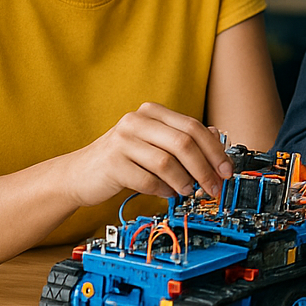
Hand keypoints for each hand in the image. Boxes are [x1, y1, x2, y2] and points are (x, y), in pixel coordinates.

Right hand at [64, 102, 233, 207]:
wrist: (78, 174)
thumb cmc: (122, 159)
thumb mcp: (154, 144)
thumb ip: (182, 140)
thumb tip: (218, 140)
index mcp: (151, 112)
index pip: (193, 127)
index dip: (215, 150)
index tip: (227, 170)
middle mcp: (136, 121)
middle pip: (184, 143)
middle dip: (205, 168)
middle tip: (214, 186)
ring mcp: (122, 141)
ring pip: (167, 162)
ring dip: (184, 181)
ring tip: (188, 191)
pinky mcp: (111, 164)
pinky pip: (148, 180)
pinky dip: (163, 190)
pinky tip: (166, 193)